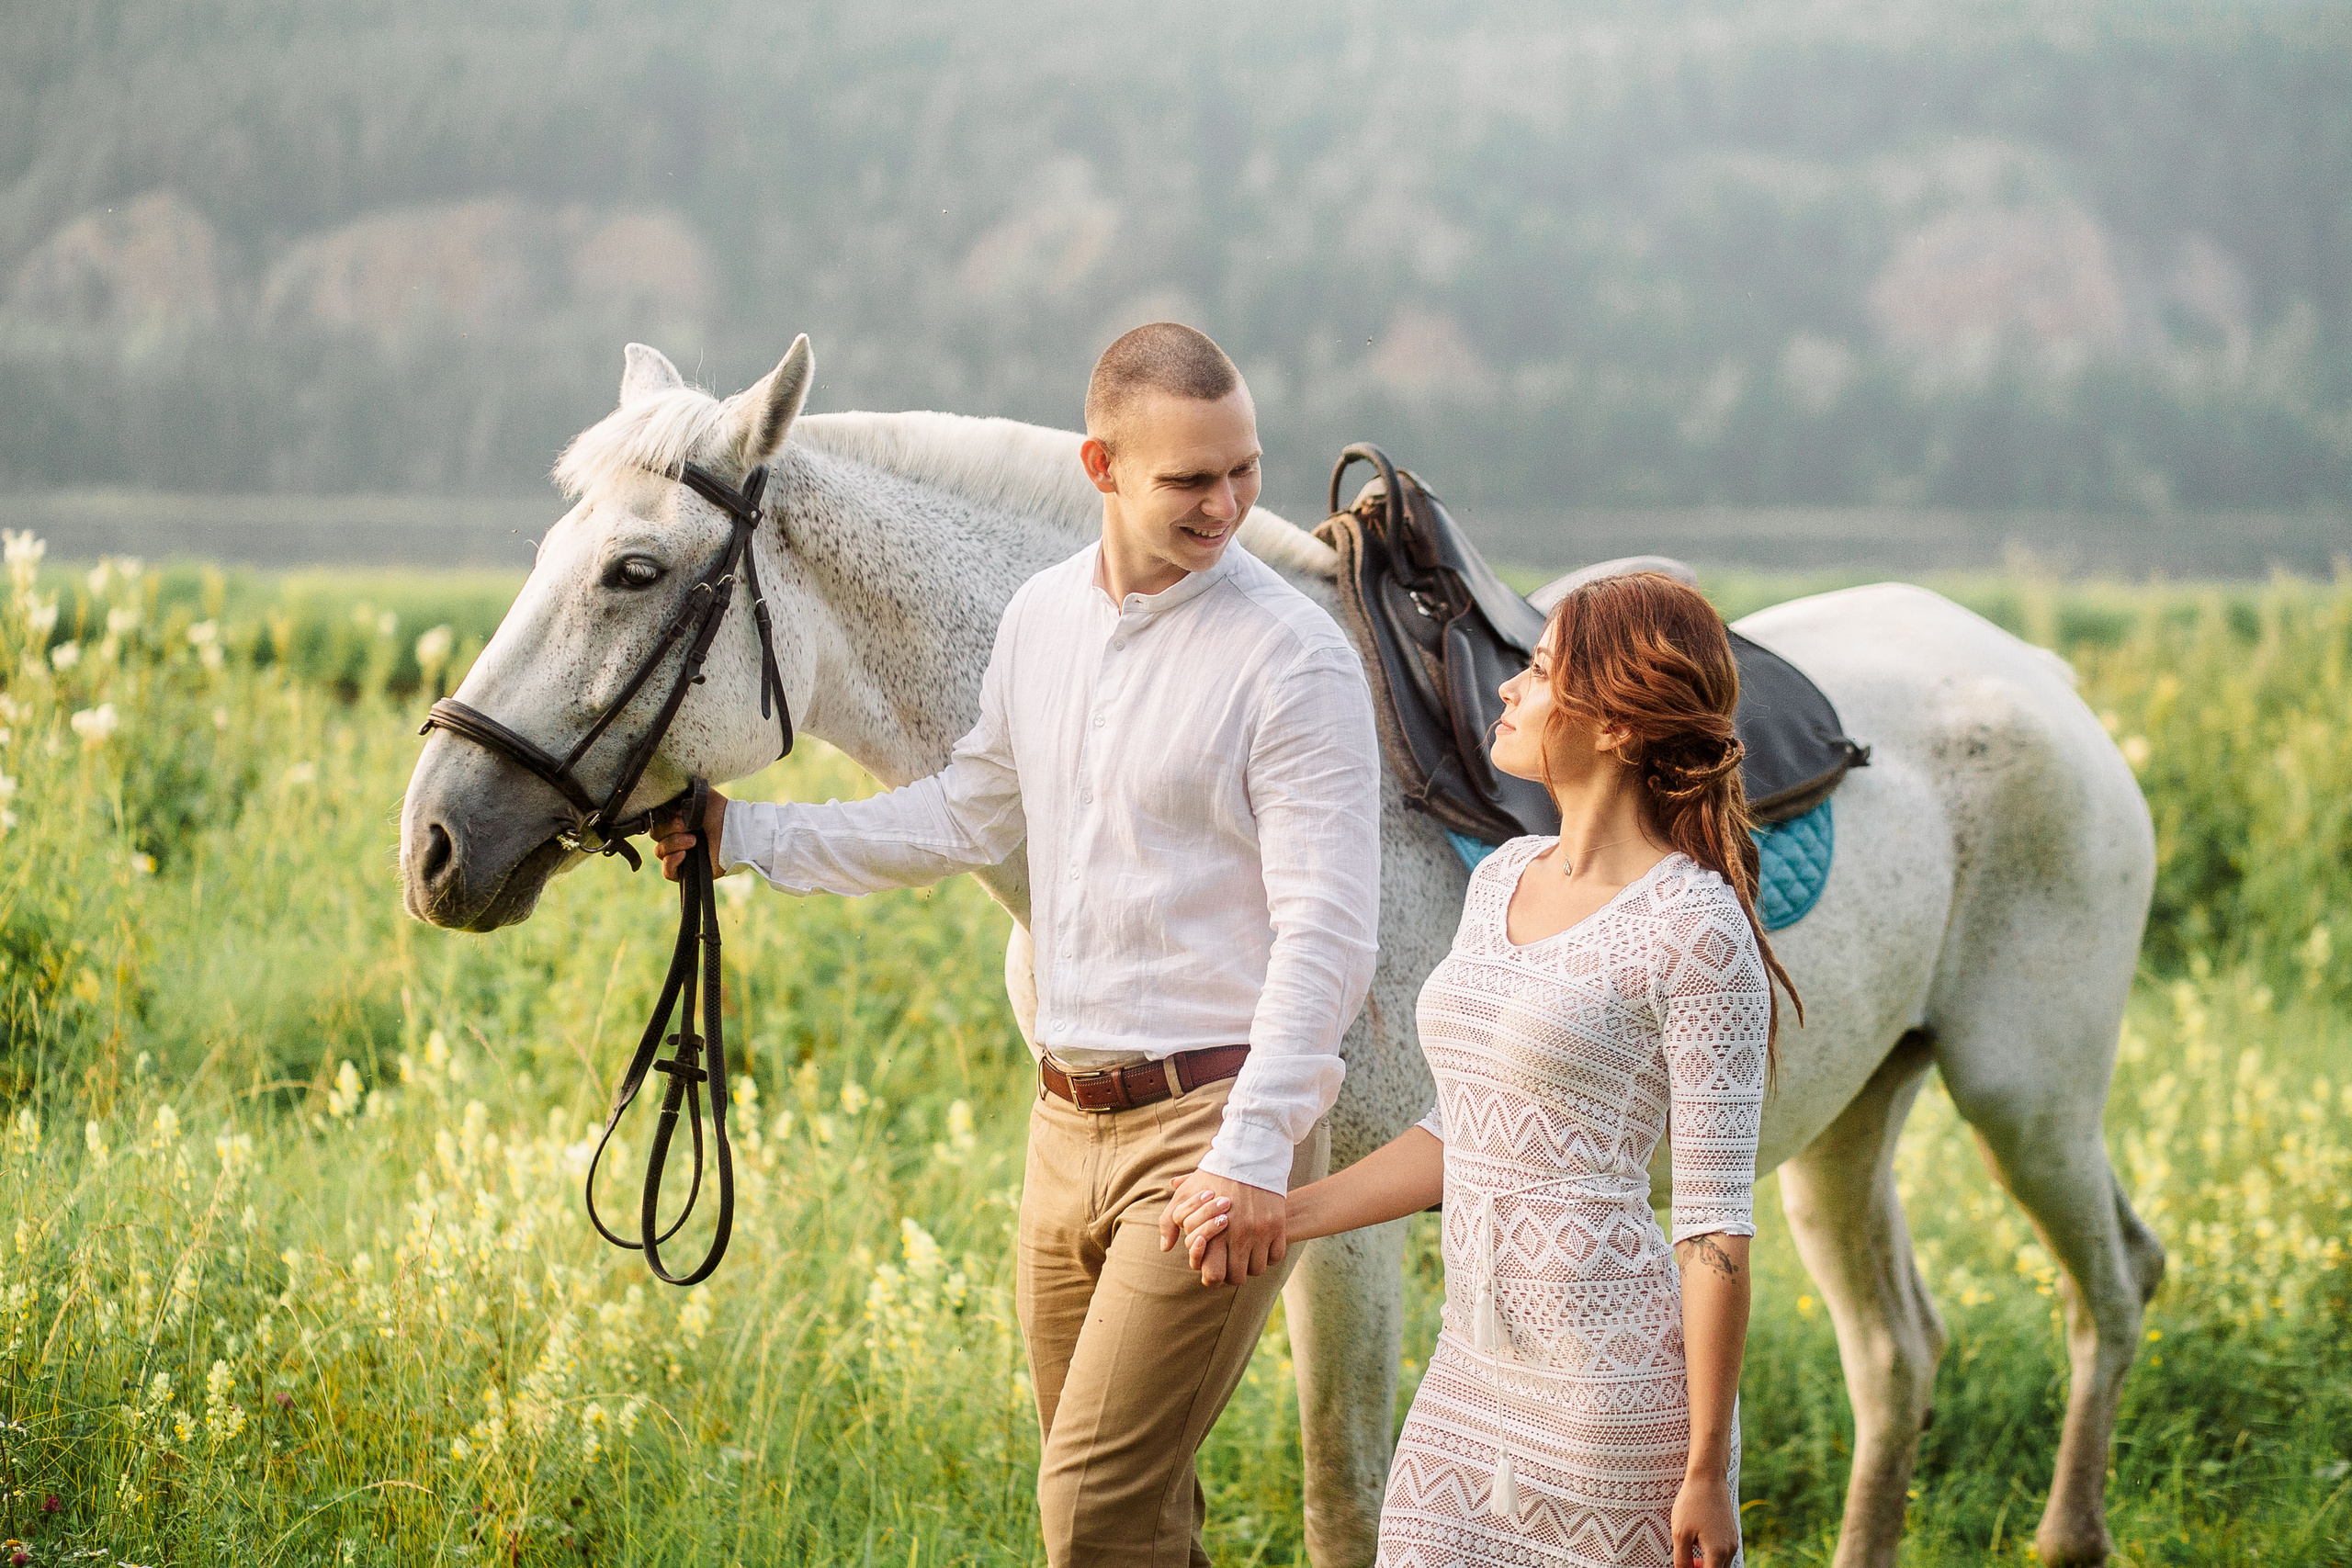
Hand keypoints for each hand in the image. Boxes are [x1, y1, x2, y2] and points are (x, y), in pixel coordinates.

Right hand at [653, 788, 728, 881]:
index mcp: (676, 821)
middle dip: (671, 829)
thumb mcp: (701, 796)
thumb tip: (666, 800)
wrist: (737, 831)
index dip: (664, 818)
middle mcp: (676, 837)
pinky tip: (684, 854)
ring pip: (660, 852)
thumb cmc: (721, 812)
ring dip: (674, 843)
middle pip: (656, 835)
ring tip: (694, 841)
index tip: (679, 814)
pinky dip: (671, 862)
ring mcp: (680, 854)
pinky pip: (667, 871)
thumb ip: (682, 793)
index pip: (656, 821)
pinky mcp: (686, 871)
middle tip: (689, 827)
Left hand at [1157, 1170, 1285, 1286]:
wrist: (1248, 1155)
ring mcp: (1259, 1232)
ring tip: (1246, 1252)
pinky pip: (1276, 1256)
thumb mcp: (1185, 1195)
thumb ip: (1170, 1222)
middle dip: (1232, 1272)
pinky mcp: (1277, 1226)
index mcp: (1214, 1232)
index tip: (1214, 1265)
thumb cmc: (1214, 1176)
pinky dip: (1269, 1255)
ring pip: (1257, 1269)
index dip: (1212, 1275)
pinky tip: (1261, 1244)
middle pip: (1236, 1277)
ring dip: (1251, 1264)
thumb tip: (1166, 1248)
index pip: (1213, 1275)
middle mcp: (1237, 1235)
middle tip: (1231, 1261)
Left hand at [1670, 1470, 1738, 1567]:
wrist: (1708, 1478)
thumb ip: (1682, 1560)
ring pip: (1721, 1564)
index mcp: (1717, 1552)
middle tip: (1686, 1562)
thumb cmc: (1691, 1504)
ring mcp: (1733, 1540)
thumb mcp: (1680, 1533)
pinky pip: (1724, 1553)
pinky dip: (1712, 1555)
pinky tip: (1697, 1542)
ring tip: (1690, 1552)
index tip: (1685, 1566)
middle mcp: (1730, 1549)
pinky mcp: (1732, 1532)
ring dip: (1707, 1564)